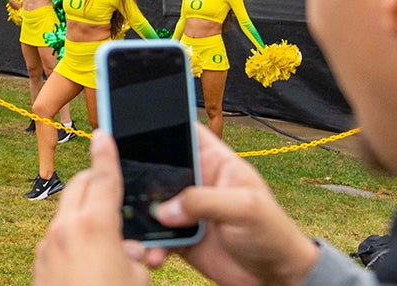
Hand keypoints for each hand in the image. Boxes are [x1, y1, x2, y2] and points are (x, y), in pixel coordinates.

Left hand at [35, 131, 150, 284]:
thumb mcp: (139, 281)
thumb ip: (136, 256)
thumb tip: (131, 252)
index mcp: (93, 226)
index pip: (102, 177)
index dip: (106, 153)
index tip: (104, 134)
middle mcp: (65, 230)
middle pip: (79, 186)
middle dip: (96, 180)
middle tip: (115, 188)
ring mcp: (47, 247)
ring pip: (67, 212)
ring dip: (86, 211)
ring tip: (110, 236)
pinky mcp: (39, 265)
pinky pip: (58, 237)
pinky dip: (74, 236)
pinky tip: (91, 259)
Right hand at [141, 126, 318, 285]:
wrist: (273, 278)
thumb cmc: (273, 236)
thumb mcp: (245, 209)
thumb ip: (204, 202)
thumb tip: (166, 210)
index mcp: (217, 163)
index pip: (187, 132)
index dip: (163, 125)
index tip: (135, 127)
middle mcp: (198, 183)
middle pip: (159, 168)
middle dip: (139, 175)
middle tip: (122, 185)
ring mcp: (188, 210)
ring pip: (152, 204)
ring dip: (142, 217)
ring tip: (139, 232)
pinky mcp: (181, 237)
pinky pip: (156, 236)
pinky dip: (150, 245)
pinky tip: (153, 254)